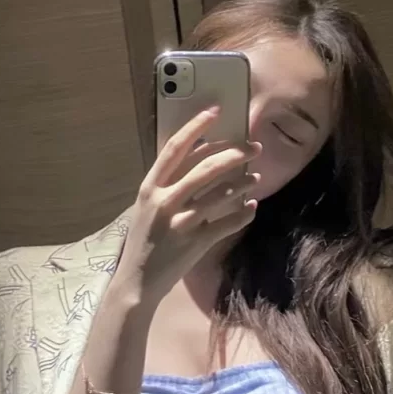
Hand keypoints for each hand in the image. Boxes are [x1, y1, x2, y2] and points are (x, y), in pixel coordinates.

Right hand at [117, 107, 261, 305]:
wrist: (137, 282)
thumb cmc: (144, 242)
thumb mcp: (147, 208)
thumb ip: (167, 185)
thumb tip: (198, 160)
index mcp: (150, 187)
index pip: (175, 148)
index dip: (196, 126)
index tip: (216, 111)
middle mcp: (164, 201)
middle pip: (205, 168)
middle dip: (234, 153)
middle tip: (253, 147)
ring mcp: (180, 222)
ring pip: (220, 194)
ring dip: (243, 183)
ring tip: (256, 177)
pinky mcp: (195, 243)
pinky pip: (227, 224)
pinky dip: (243, 215)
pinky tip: (252, 208)